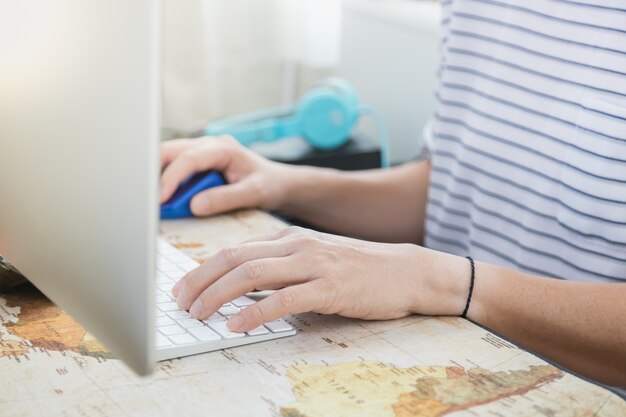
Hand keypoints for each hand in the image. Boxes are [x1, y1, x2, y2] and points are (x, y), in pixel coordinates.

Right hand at [160, 136, 291, 215]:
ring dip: (157, 176)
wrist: (279, 183)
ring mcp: (202, 152)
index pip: (188, 159)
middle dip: (153, 172)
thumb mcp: (254, 193)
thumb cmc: (270, 185)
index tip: (160, 199)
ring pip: (168, 157)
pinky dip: (166, 181)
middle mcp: (209, 145)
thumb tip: (195, 205)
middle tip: (144, 197)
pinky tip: (163, 198)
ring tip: (151, 200)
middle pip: (169, 151)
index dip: (171, 178)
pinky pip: (175, 167)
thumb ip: (226, 198)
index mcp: (223, 148)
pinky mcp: (198, 162)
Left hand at [171, 227, 467, 331]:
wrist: (404, 271)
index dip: (203, 269)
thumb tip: (241, 288)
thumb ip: (280, 267)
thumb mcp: (313, 258)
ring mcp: (313, 264)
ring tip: (198, 314)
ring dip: (218, 295)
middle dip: (200, 280)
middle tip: (179, 302)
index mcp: (289, 236)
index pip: (235, 249)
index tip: (183, 287)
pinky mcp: (329, 288)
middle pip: (234, 257)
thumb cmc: (357, 269)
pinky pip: (282, 299)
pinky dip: (254, 312)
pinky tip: (236, 324)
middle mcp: (296, 245)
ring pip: (252, 274)